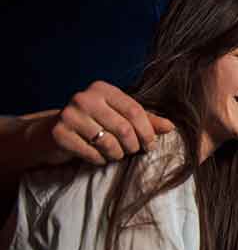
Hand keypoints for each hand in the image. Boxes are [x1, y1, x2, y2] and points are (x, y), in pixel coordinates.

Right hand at [50, 81, 173, 164]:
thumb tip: (171, 127)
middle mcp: (84, 98)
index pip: (134, 110)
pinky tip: (99, 157)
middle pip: (123, 128)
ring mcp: (69, 115)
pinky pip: (91, 154)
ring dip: (117, 154)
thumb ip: (146, 120)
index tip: (151, 145)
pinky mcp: (59, 133)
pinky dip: (100, 160)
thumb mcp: (120, 116)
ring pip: (108, 143)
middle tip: (133, 151)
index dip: (147, 131)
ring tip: (116, 153)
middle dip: (133, 145)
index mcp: (103, 89)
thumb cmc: (95, 123)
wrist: (54, 132)